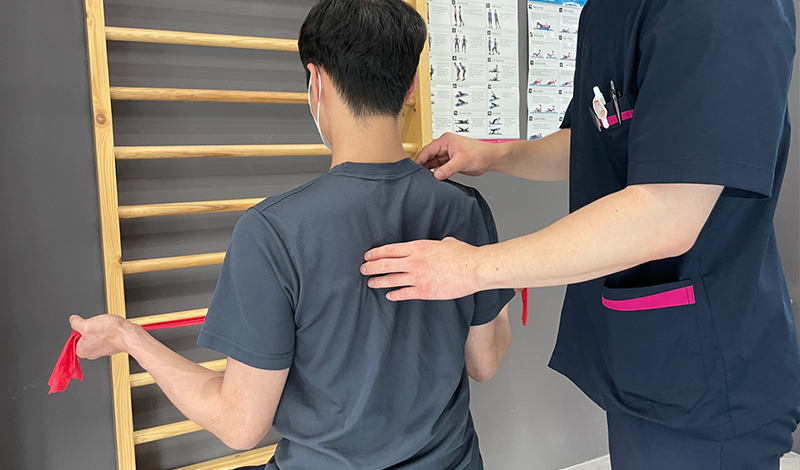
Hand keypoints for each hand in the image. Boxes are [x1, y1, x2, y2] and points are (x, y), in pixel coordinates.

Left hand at [70, 314, 134, 358]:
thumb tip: (73, 319)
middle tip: (97, 326)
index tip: (87, 325)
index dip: (80, 327)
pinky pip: (105, 336)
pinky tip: (111, 329)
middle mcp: (91, 353)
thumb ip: (75, 322)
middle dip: (90, 329)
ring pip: (95, 335)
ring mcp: (101, 350)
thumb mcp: (86, 324)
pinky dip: (107, 331)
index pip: (75, 337)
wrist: (129, 334)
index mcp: (81, 351)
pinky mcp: (110, 345)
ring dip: (100, 329)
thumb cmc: (111, 332)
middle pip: (85, 336)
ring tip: (105, 327)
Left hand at [361, 237, 482, 300]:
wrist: (474, 269)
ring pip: (391, 280)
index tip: (367, 256)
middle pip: (385, 264)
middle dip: (370, 267)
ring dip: (378, 281)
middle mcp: (415, 261)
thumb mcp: (446, 242)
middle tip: (362, 269)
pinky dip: (394, 294)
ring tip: (371, 283)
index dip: (375, 253)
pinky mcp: (424, 291)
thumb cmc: (464, 254)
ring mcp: (418, 277)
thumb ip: (437, 244)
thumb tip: (439, 244)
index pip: (390, 249)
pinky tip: (389, 295)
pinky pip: (404, 293)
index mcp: (418, 247)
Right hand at [415, 133, 500, 179]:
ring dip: (430, 171)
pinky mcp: (451, 163)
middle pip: (428, 157)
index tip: (414, 169)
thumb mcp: (462, 161)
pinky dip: (436, 174)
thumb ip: (448, 169)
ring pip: (433, 163)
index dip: (420, 159)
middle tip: (419, 176)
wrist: (491, 159)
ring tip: (425, 179)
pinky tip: (434, 179)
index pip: (427, 150)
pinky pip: (440, 168)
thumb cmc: (481, 152)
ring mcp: (447, 155)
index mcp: (445, 141)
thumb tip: (436, 175)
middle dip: (423, 166)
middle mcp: (445, 147)